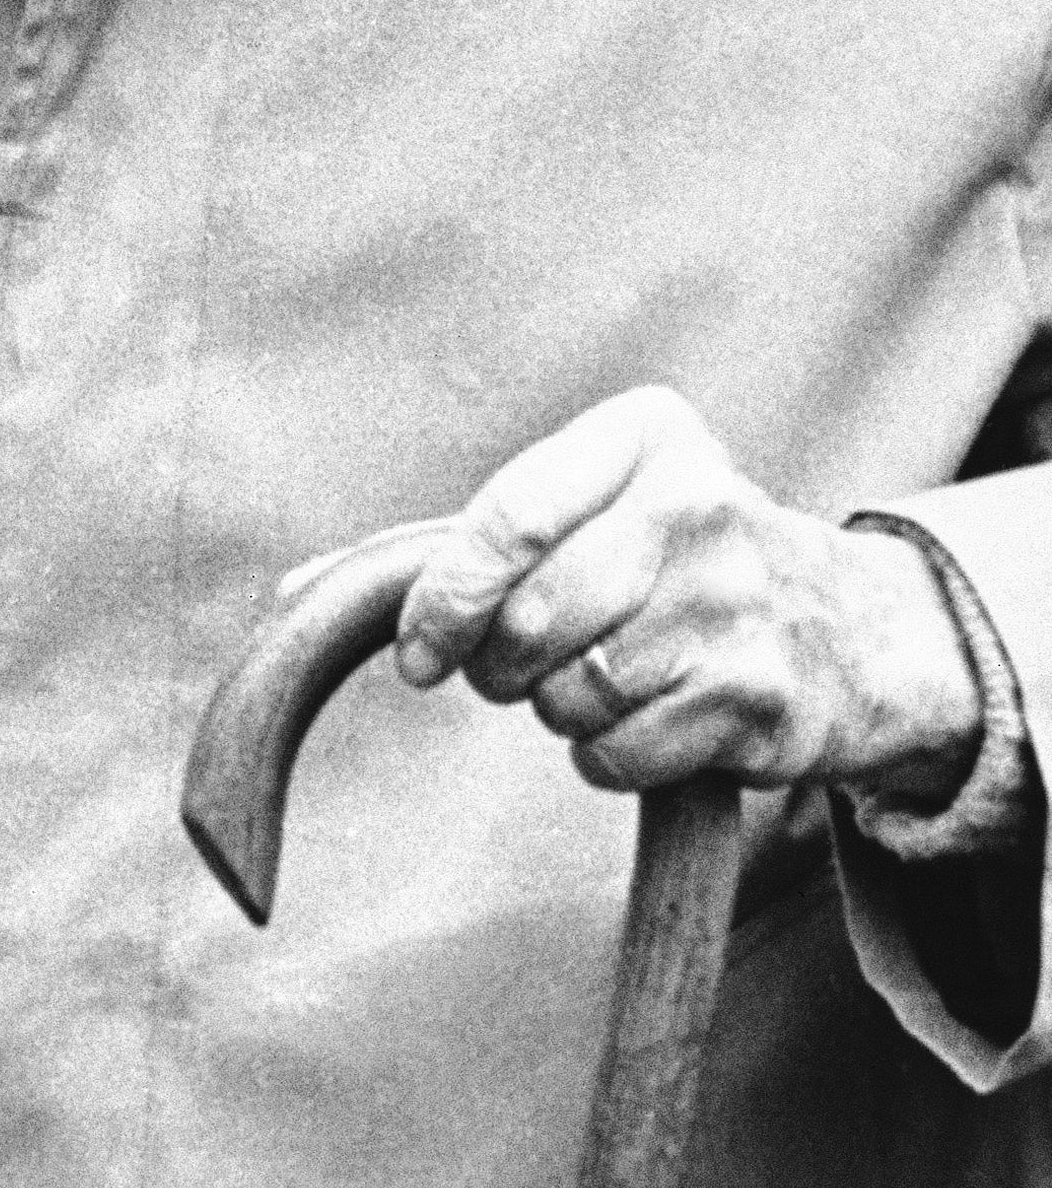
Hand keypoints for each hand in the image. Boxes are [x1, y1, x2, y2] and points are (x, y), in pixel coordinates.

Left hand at [391, 388, 984, 805]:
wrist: (851, 627)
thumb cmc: (674, 557)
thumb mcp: (600, 500)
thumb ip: (483, 535)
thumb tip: (336, 603)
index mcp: (643, 434)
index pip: (509, 517)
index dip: (443, 598)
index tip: (418, 652)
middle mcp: (698, 504)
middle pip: (530, 618)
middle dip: (495, 664)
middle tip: (509, 667)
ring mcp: (735, 602)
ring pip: (568, 692)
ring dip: (555, 708)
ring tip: (598, 678)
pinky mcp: (759, 696)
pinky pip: (618, 751)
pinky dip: (605, 753)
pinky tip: (646, 716)